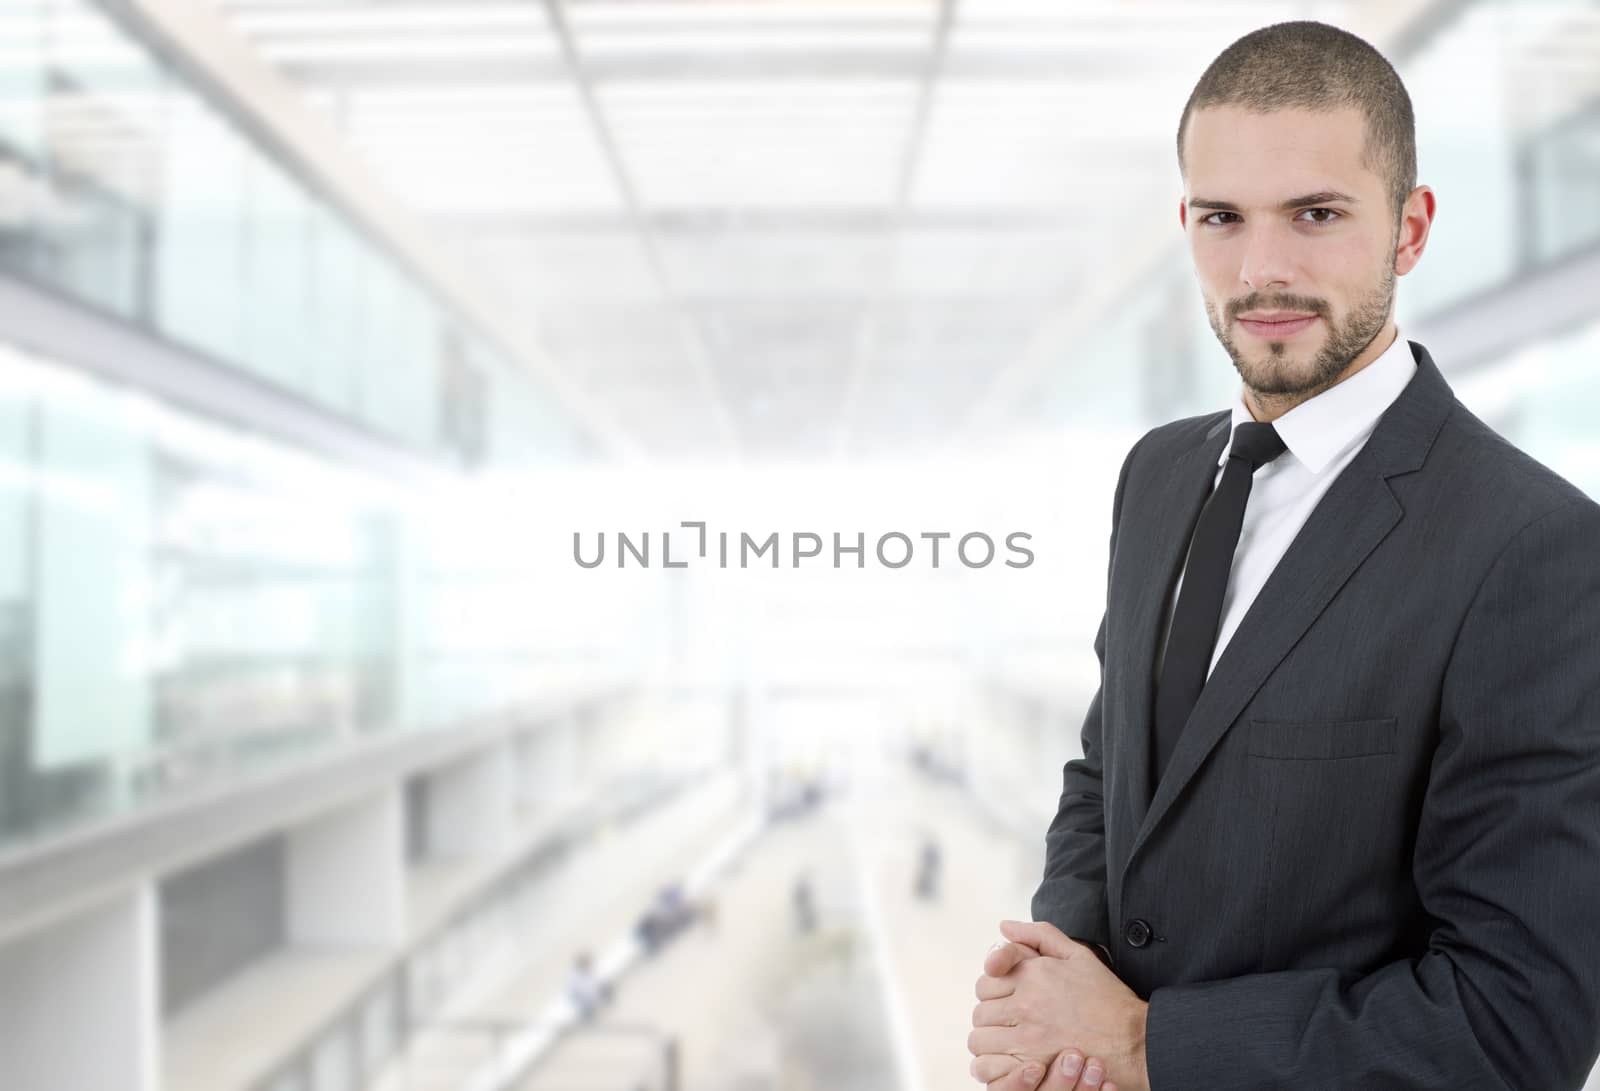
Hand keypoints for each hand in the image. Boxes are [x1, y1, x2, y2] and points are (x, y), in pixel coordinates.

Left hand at [969, 920, 1149, 1090]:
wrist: (1135, 1041)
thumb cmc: (1109, 1001)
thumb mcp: (1078, 955)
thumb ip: (1038, 935)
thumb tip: (1005, 926)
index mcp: (1033, 975)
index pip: (986, 982)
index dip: (994, 992)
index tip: (1008, 1001)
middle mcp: (1026, 1003)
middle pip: (981, 1012)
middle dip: (993, 1017)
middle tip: (1011, 1024)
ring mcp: (1028, 1036)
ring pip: (980, 1039)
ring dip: (991, 1042)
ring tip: (1010, 1044)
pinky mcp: (1033, 1066)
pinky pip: (989, 1066)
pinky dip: (993, 1066)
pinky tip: (1010, 1063)